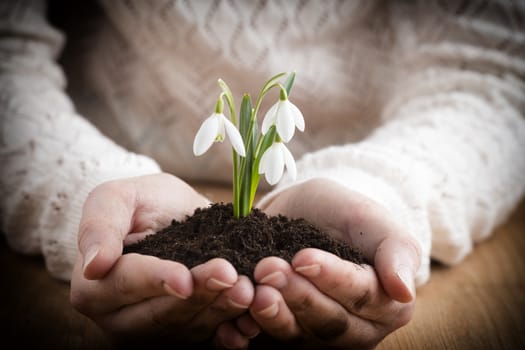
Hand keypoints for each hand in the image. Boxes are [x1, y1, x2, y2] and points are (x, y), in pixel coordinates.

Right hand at [70, 173, 257, 347]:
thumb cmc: (139, 204)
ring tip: (247, 290)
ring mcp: (154, 332)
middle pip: (162, 313)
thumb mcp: (113, 199)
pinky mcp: (184, 335)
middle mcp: (122, 319)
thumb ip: (100, 226)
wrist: (168, 216)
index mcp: (96, 288)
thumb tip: (93, 266)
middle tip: (231, 277)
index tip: (185, 278)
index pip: (126, 285)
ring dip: (221, 312)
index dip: (157, 281)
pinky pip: (207, 341)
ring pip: (190, 328)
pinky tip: (248, 324)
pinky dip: (229, 334)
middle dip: (200, 296)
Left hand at [250, 178, 420, 348]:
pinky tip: (238, 315)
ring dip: (275, 314)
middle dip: (299, 296)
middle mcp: (358, 327)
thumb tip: (404, 292)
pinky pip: (273, 339)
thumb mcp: (372, 220)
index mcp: (388, 302)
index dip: (332, 279)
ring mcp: (322, 334)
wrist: (311, 214)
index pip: (362, 296)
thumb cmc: (346, 214)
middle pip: (330, 322)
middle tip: (269, 269)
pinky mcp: (292, 332)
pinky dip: (255, 328)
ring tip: (254, 290)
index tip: (303, 257)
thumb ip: (395, 251)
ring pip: (300, 336)